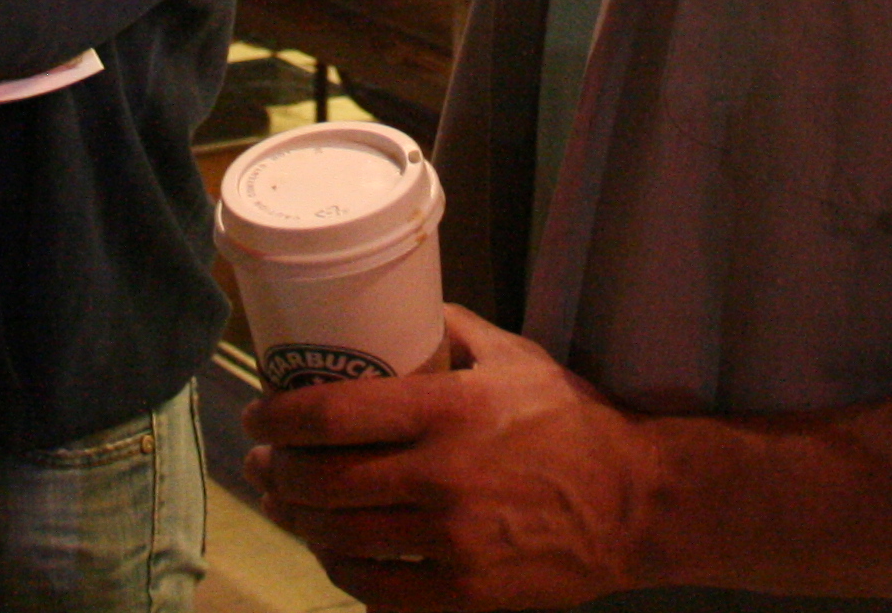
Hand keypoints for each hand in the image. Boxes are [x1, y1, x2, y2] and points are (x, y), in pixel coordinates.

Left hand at [246, 306, 654, 610]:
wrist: (634, 502)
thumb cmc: (571, 420)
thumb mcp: (513, 356)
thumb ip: (450, 330)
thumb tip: (393, 306)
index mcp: (449, 410)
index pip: (331, 415)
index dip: (277, 418)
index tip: (257, 415)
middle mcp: (441, 478)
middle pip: (321, 481)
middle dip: (275, 471)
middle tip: (261, 460)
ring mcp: (449, 543)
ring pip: (338, 538)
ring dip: (299, 521)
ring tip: (287, 503)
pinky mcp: (462, 593)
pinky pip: (374, 589)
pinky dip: (342, 570)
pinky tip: (334, 551)